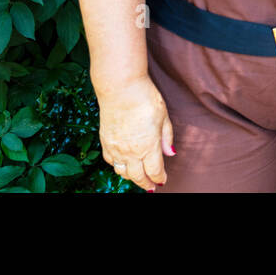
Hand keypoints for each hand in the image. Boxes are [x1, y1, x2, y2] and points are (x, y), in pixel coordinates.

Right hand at [97, 75, 174, 190]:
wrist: (120, 88)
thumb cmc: (145, 98)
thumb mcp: (164, 116)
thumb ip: (167, 137)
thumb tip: (171, 153)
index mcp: (148, 146)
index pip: (155, 172)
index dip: (159, 179)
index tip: (163, 181)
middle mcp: (131, 152)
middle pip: (138, 177)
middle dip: (146, 183)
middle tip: (151, 186)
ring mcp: (116, 148)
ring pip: (122, 172)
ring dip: (131, 177)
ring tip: (138, 176)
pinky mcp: (105, 141)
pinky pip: (110, 161)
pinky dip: (117, 166)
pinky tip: (122, 163)